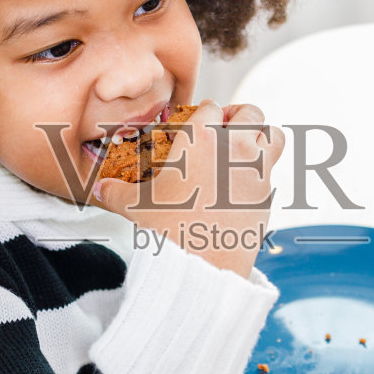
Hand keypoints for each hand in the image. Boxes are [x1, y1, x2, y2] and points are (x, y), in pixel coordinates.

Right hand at [93, 100, 285, 276]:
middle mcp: (234, 146)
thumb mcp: (134, 206)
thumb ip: (116, 192)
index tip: (197, 124)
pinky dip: (263, 170)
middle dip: (239, 115)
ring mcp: (257, 169)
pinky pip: (273, 170)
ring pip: (274, 135)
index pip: (210, 107)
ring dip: (262, 136)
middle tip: (225, 128)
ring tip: (245, 148)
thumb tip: (99, 188)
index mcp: (201, 138)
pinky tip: (244, 183)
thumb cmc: (168, 230)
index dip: (203, 113)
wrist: (202, 265)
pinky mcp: (268, 194)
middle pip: (250, 111)